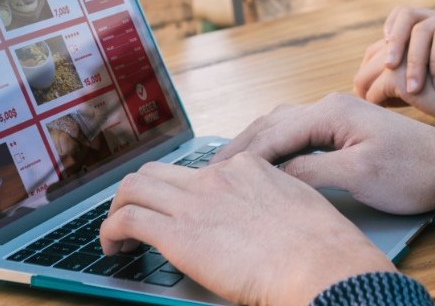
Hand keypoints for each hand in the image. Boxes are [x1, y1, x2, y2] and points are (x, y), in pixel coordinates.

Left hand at [100, 155, 395, 305]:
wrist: (323, 266)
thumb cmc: (324, 249)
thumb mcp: (300, 204)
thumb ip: (274, 200)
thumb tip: (264, 217)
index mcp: (248, 168)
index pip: (200, 172)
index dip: (183, 195)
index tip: (180, 213)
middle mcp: (217, 177)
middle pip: (157, 171)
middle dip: (140, 194)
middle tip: (136, 218)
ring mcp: (195, 201)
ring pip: (133, 187)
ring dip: (118, 210)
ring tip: (117, 235)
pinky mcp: (178, 233)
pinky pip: (126, 220)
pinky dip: (110, 232)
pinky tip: (114, 249)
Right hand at [216, 93, 434, 223]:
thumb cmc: (413, 172)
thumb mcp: (358, 176)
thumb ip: (310, 172)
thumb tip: (270, 176)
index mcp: (330, 111)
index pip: (271, 133)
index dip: (241, 156)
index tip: (213, 176)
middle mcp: (329, 104)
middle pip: (271, 123)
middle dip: (240, 147)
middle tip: (209, 172)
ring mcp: (337, 114)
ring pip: (283, 125)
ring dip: (256, 145)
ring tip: (230, 168)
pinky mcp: (345, 127)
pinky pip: (299, 133)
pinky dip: (276, 146)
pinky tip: (267, 162)